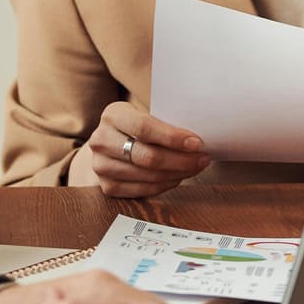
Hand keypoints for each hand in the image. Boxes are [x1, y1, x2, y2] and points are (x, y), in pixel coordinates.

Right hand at [69, 101, 207, 197]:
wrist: (112, 141)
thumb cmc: (140, 125)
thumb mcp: (148, 113)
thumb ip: (167, 122)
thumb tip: (199, 139)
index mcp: (113, 115)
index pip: (144, 128)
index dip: (173, 138)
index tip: (197, 143)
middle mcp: (101, 140)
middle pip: (147, 156)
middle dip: (181, 160)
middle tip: (203, 159)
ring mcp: (100, 166)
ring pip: (147, 176)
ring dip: (178, 174)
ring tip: (196, 167)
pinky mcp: (107, 186)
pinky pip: (143, 190)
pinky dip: (166, 184)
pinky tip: (179, 177)